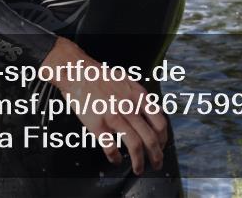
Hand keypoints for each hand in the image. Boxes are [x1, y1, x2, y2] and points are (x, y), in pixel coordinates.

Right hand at [41, 37, 166, 174]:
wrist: (78, 73)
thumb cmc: (101, 76)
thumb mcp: (128, 81)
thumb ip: (141, 97)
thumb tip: (154, 112)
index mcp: (139, 96)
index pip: (159, 122)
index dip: (163, 139)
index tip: (162, 146)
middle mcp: (129, 107)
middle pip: (150, 137)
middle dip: (156, 155)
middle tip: (156, 164)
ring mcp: (114, 116)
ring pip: (134, 145)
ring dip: (139, 162)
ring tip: (139, 169)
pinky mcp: (97, 125)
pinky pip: (110, 147)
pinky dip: (115, 158)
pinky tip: (116, 161)